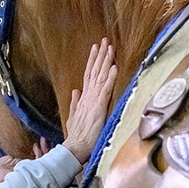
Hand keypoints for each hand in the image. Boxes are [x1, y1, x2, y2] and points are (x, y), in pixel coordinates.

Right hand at [62, 38, 116, 163]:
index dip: (93, 61)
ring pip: (100, 76)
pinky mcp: (99, 106)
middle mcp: (88, 95)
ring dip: (105, 61)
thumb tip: (75, 90)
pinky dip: (110, 78)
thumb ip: (75, 102)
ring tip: (109, 47)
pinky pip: (106, 89)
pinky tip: (114, 67)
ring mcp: (93, 100)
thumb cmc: (77, 135)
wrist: (76, 147)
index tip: (96, 49)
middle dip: (99, 55)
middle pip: (95, 71)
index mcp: (84, 98)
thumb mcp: (74, 116)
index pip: (89, 75)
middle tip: (103, 40)